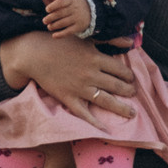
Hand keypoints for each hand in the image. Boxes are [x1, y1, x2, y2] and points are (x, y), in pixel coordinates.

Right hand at [0, 30, 136, 122]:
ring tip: (132, 113)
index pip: (121, 70)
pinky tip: (105, 130)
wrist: (35, 54)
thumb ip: (111, 40)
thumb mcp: (87, 37)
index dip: (129, 76)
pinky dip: (95, 123)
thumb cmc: (61, 43)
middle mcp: (91, 75)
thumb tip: (131, 41)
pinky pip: (84, 113)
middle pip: (117, 86)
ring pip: (106, 101)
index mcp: (96, 58)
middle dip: (129, 91)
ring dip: (122, 108)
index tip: (131, 79)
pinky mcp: (69, 98)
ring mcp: (80, 88)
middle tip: (133, 93)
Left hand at [41, 0, 93, 36]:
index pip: (61, 2)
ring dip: (54, 26)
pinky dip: (61, 34)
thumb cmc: (75, 4)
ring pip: (63, 23)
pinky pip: (69, 32)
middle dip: (51, 18)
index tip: (47, 9)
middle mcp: (75, 9)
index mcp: (71, 0)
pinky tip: (54, 36)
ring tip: (49, 27)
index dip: (53, 6)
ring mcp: (78, 18)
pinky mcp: (79, 27)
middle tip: (44, 21)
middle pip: (60, 13)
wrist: (92, 11)